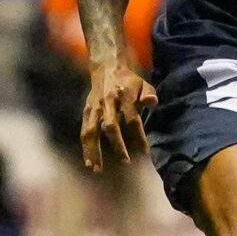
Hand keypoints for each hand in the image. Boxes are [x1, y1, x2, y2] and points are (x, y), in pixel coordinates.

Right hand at [80, 56, 156, 170]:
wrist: (106, 67)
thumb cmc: (129, 80)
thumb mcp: (143, 83)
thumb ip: (148, 93)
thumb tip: (152, 102)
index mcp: (123, 96)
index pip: (132, 119)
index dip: (138, 136)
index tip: (145, 151)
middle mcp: (107, 103)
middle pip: (111, 126)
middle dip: (117, 145)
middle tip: (125, 161)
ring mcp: (94, 108)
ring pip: (92, 131)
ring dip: (93, 150)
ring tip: (96, 168)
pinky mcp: (86, 111)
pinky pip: (84, 130)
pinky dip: (85, 146)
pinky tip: (88, 161)